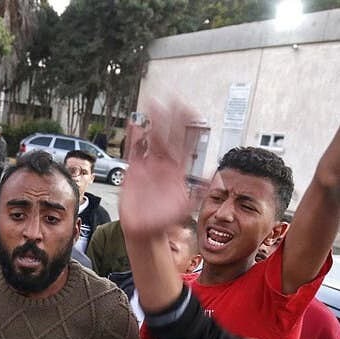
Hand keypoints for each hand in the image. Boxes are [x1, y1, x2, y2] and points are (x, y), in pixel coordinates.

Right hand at [119, 97, 202, 238]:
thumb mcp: (186, 208)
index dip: (188, 127)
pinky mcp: (134, 171)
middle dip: (170, 117)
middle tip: (172, 97)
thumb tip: (214, 175)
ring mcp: (149, 166)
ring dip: (153, 122)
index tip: (191, 110)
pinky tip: (134, 123)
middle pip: (169, 135)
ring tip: (153, 104)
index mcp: (178, 171)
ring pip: (152, 139)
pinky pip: (134, 150)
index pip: (185, 143)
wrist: (145, 231)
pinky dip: (134, 137)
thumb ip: (199, 192)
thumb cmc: (165, 221)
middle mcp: (165, 165)